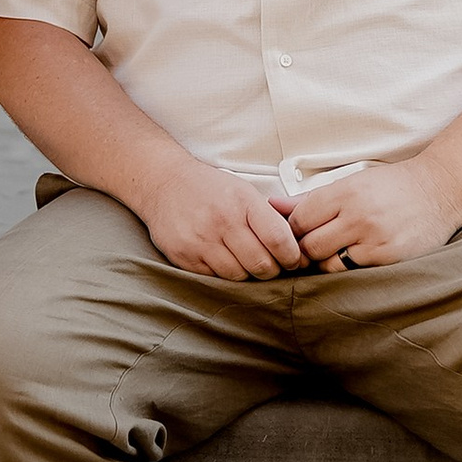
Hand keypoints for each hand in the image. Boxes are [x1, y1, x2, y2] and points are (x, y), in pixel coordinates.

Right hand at [136, 158, 304, 281]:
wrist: (164, 183)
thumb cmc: (209, 188)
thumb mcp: (243, 191)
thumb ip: (268, 218)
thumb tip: (297, 249)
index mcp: (243, 201)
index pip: (279, 240)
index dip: (292, 257)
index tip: (294, 261)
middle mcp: (223, 220)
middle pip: (262, 265)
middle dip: (272, 270)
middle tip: (270, 265)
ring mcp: (202, 240)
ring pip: (239, 276)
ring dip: (247, 274)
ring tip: (244, 261)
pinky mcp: (185, 257)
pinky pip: (215, 278)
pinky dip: (224, 274)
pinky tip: (222, 260)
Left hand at [286, 157, 461, 271]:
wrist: (439, 190)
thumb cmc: (391, 185)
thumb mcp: (350, 181)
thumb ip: (310, 198)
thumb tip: (273, 205)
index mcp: (345, 191)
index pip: (300, 219)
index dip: (293, 229)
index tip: (298, 232)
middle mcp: (358, 215)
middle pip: (310, 246)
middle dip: (306, 249)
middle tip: (312, 246)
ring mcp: (374, 239)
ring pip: (329, 264)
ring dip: (326, 262)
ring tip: (335, 251)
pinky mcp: (389, 258)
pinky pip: (354, 272)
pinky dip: (349, 268)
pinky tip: (355, 257)